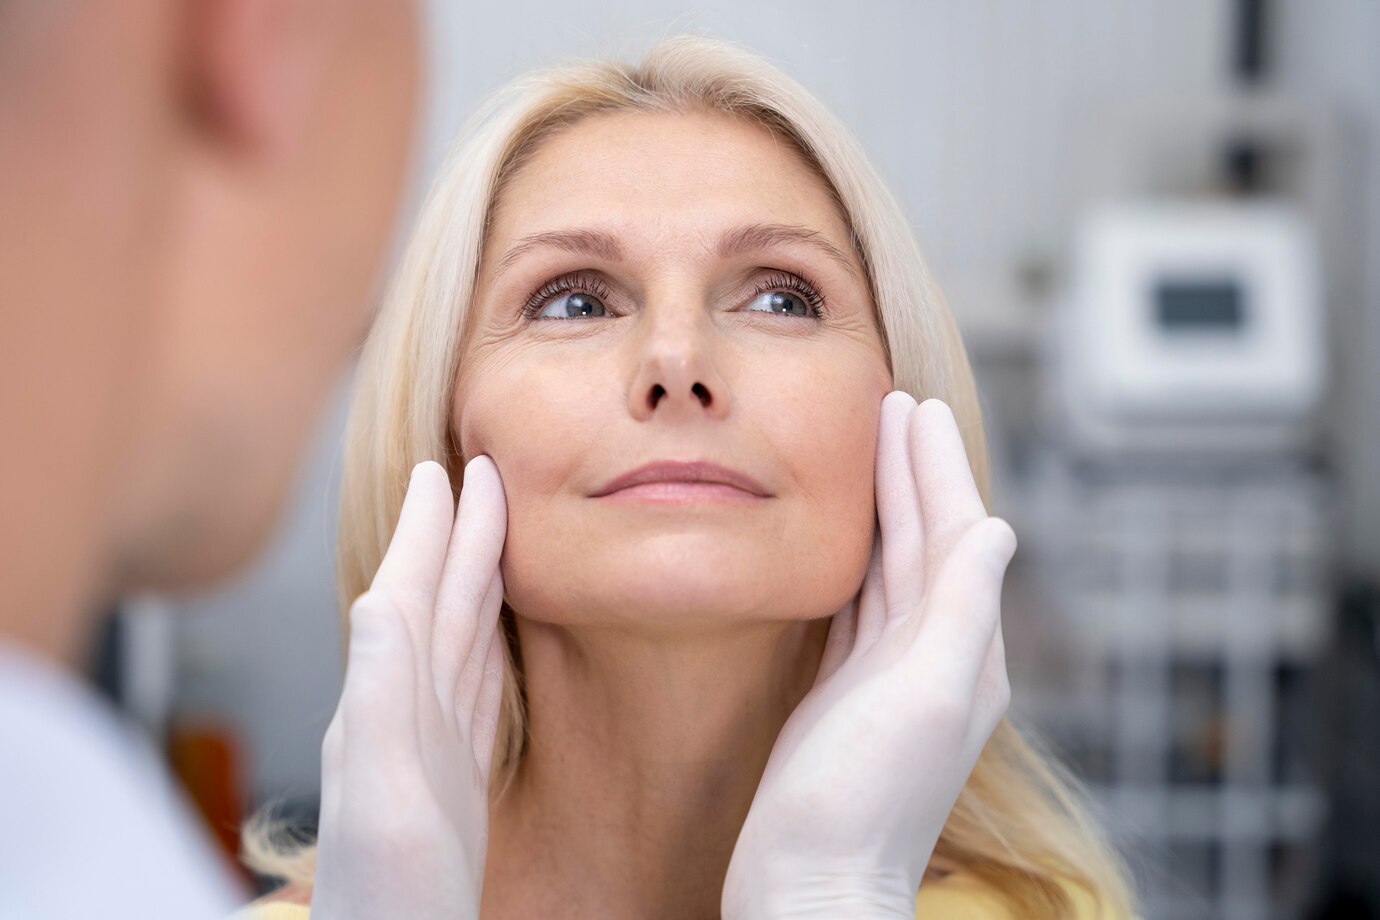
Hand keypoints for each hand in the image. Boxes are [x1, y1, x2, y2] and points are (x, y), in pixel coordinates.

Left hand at [310, 457, 507, 919]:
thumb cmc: (390, 901)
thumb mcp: (383, 796)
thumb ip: (378, 696)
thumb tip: (379, 597)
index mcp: (384, 710)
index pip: (408, 598)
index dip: (429, 534)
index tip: (448, 471)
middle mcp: (399, 718)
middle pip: (437, 607)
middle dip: (457, 539)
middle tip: (482, 476)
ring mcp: (425, 750)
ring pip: (455, 642)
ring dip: (470, 582)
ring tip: (490, 536)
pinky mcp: (452, 782)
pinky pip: (473, 691)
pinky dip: (484, 650)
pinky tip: (491, 639)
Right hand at [722, 393, 1017, 918]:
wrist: (810, 882)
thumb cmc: (862, 799)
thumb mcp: (924, 695)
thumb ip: (962, 609)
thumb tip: (996, 527)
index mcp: (964, 651)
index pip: (955, 536)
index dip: (936, 469)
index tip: (914, 408)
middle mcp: (933, 656)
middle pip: (924, 541)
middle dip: (911, 472)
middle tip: (893, 406)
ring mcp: (887, 676)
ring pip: (890, 568)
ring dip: (884, 506)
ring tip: (869, 452)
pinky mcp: (844, 693)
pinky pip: (857, 606)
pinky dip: (855, 561)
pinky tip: (845, 543)